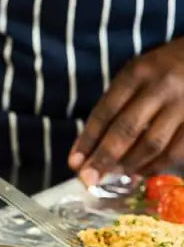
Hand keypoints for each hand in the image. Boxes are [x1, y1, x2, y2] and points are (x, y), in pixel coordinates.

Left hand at [69, 39, 183, 184]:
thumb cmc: (163, 68)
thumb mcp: (137, 73)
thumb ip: (118, 102)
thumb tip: (93, 145)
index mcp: (135, 74)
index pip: (105, 111)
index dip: (88, 140)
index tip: (74, 162)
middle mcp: (159, 88)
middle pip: (127, 129)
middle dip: (104, 157)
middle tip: (89, 178)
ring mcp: (183, 105)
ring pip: (152, 143)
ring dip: (130, 165)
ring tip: (116, 177)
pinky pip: (177, 151)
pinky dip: (157, 166)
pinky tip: (143, 172)